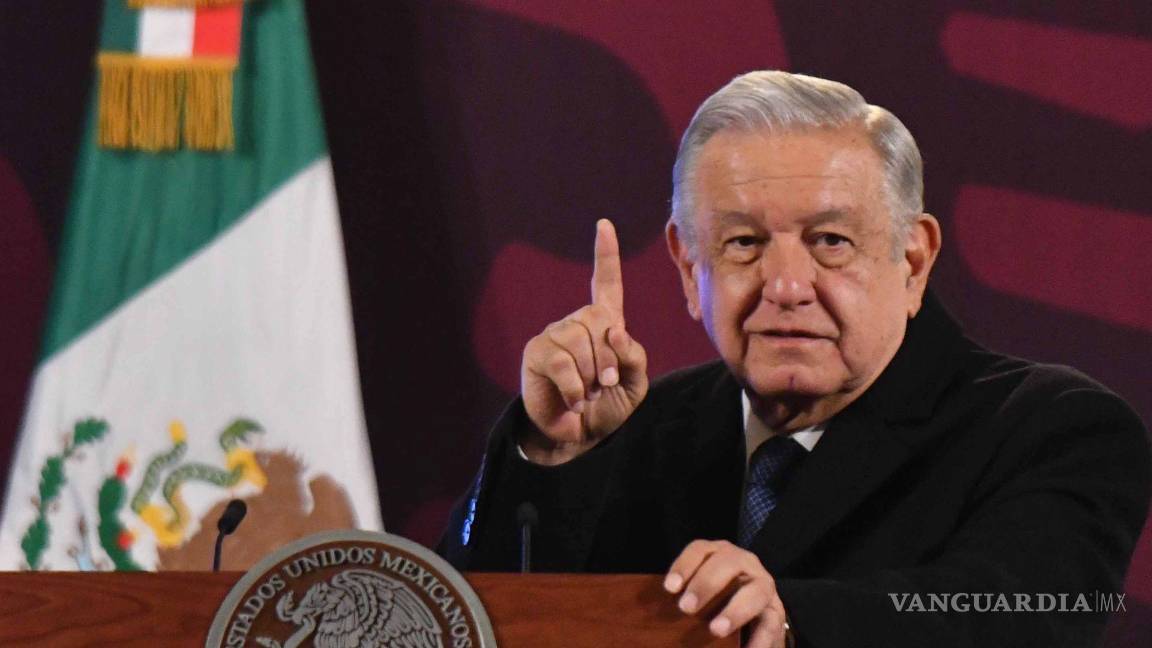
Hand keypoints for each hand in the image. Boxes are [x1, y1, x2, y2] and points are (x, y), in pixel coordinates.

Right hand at [519, 219, 648, 464]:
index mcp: (604, 325)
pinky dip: (575, 388)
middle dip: (609, 357)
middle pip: (599, 319)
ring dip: (592, 376)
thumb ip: (634, 356)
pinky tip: (574, 400)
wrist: (578, 436)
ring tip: (588, 393)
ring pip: (580, 340)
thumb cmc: (607, 407)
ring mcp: (554, 334)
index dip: (606, 255)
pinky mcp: (537, 353)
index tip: (604, 225)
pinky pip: (562, 362)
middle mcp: (577, 323)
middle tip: (606, 384)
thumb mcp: (634, 384)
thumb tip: (615, 330)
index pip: (607, 284)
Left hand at [664, 540, 789, 647]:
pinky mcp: (776, 612)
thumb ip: (685, 597)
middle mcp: (744, 563)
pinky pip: (770, 623)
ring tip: (717, 630)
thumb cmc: (717, 602)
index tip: (670, 588)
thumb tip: (655, 613)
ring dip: (735, 610)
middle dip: (706, 584)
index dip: (684, 565)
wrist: (756, 616)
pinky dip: (758, 639)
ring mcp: (763, 586)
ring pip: (754, 592)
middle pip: (727, 563)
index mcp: (719, 555)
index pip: (700, 550)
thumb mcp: (701, 594)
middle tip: (686, 608)